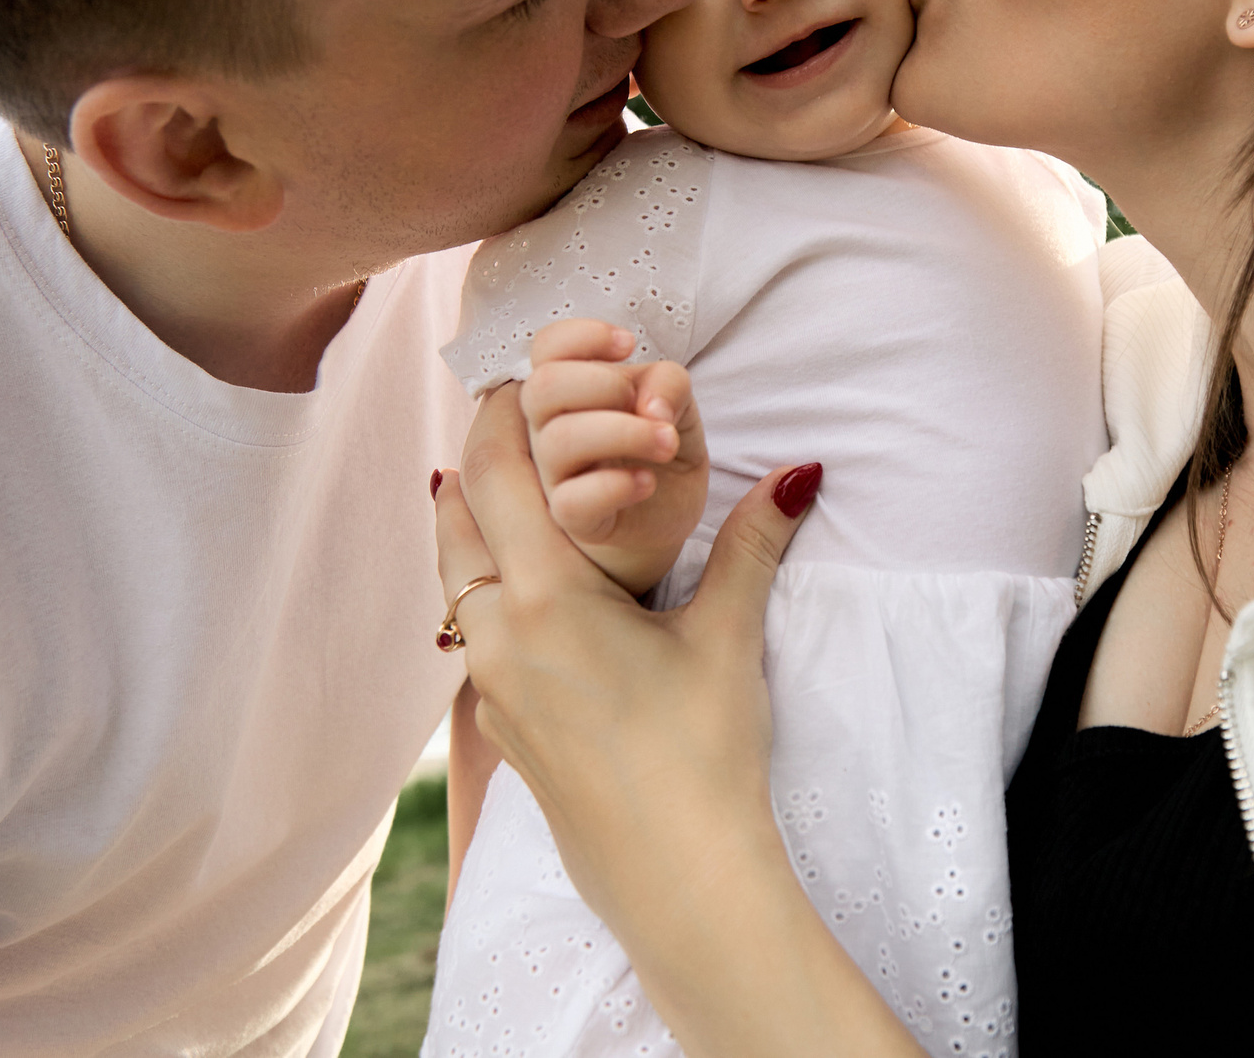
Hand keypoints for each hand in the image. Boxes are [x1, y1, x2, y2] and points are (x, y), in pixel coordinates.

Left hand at [432, 393, 907, 1057]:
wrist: (678, 879)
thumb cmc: (703, 756)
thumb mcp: (728, 638)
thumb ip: (751, 544)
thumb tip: (799, 471)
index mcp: (544, 598)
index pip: (498, 476)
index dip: (503, 417)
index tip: (517, 375)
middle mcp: (498, 636)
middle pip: (458, 519)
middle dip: (479, 460)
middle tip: (508, 414)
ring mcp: (491, 686)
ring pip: (454, 579)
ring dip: (469, 524)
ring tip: (498, 484)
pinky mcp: (502, 726)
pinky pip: (470, 630)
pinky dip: (480, 584)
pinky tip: (517, 582)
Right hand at [521, 318, 708, 595]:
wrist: (667, 514)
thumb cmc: (658, 448)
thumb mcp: (675, 404)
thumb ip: (665, 384)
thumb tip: (649, 405)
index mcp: (568, 391)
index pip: (545, 347)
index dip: (581, 336)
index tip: (628, 346)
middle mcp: (549, 429)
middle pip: (542, 388)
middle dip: (605, 384)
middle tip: (649, 406)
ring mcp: (555, 476)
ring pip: (558, 441)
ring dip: (625, 432)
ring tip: (666, 442)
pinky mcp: (574, 521)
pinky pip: (571, 501)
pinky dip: (616, 486)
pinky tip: (647, 482)